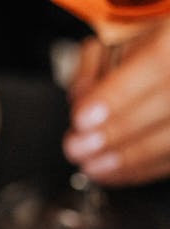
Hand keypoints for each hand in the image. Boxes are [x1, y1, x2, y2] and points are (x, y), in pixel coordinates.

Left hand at [63, 19, 169, 186]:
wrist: (165, 65)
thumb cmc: (139, 55)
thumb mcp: (111, 45)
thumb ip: (91, 67)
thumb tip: (80, 97)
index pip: (156, 63)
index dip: (118, 95)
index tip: (82, 119)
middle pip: (168, 103)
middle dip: (116, 132)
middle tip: (78, 147)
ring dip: (129, 158)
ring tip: (92, 166)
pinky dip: (142, 168)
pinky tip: (112, 171)